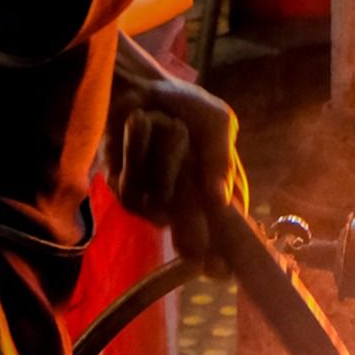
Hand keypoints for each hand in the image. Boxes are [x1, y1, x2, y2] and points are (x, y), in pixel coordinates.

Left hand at [102, 69, 246, 264]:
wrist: (140, 88)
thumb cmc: (186, 107)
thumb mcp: (217, 123)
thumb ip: (221, 160)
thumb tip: (221, 202)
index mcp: (219, 194)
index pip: (229, 233)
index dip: (227, 253)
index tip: (223, 267)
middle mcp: (187, 205)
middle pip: (193, 236)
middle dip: (193, 231)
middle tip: (196, 246)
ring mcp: (154, 202)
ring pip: (161, 199)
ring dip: (166, 157)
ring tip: (171, 126)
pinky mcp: (125, 192)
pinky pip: (132, 183)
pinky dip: (137, 148)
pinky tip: (140, 125)